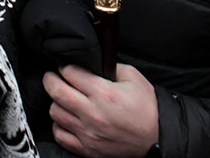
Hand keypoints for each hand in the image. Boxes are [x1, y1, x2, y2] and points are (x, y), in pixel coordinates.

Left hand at [44, 63, 159, 157]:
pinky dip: (59, 124)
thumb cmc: (147, 108)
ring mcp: (89, 134)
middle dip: (50, 79)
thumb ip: (109, 66)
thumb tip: (91, 61)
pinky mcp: (88, 149)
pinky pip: (60, 134)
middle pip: (56, 91)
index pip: (70, 73)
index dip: (64, 66)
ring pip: (55, 112)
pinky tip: (67, 118)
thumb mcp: (133, 77)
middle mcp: (93, 114)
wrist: (158, 138)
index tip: (65, 66)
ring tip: (63, 98)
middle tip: (51, 77)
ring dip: (56, 102)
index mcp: (104, 93)